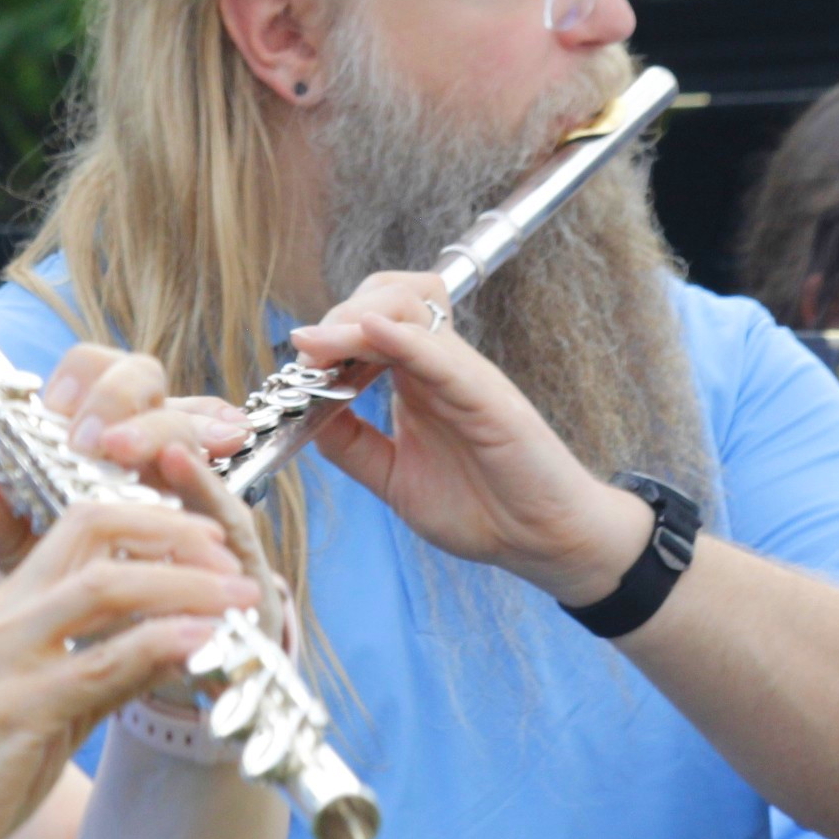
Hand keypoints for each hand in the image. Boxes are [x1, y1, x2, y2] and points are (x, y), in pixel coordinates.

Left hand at [0, 346, 281, 637]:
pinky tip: (233, 440)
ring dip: (169, 431)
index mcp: (81, 420)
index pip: (89, 366)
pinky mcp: (205, 492)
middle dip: (123, 402)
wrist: (84, 603)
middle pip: (141, 377)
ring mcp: (173, 452)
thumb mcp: (14, 544)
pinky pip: (221, 453)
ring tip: (168, 456)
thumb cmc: (47, 557)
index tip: (66, 415)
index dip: (82, 381)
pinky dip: (222, 443)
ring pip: (184, 415)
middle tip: (109, 446)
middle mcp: (131, 424)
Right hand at [0, 486, 260, 838]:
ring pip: (106, 587)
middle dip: (174, 533)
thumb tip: (175, 642)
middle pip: (94, 530)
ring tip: (240, 597)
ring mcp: (5, 657)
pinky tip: (202, 644)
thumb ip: (101, 666)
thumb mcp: (44, 703)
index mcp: (5, 605)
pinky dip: (159, 644)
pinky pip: (99, 662)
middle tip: (232, 558)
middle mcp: (2, 616)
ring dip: (185, 584)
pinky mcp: (14, 709)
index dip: (150, 517)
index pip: (79, 522)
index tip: (205, 537)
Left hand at [288, 272, 651, 605]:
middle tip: (307, 351)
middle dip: (338, 313)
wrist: (542, 543)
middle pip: (388, 295)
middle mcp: (440, 365)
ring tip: (321, 348)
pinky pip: (442, 356)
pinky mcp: (489, 400)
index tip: (296, 363)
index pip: (371, 317)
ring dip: (356, 319)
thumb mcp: (392, 475)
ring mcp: (465, 376)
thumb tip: (301, 411)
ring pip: (411, 308)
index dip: (328, 329)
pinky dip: (403, 339)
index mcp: (417, 377)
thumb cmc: (478, 507)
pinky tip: (369, 335)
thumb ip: (350, 442)